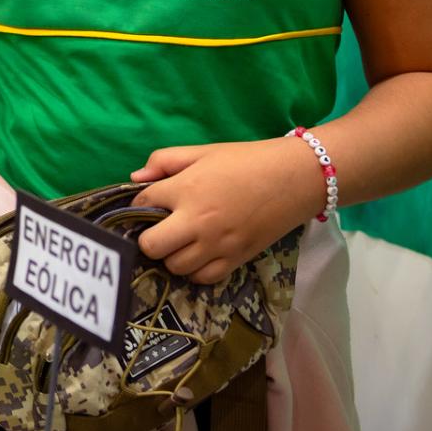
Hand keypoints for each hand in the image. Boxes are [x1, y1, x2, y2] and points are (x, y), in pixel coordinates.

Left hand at [131, 137, 327, 283]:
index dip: (139, 206)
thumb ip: (164, 161)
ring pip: (175, 266)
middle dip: (148, 238)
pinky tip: (199, 256)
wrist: (295, 177)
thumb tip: (136, 178)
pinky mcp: (236, 259)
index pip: (141, 205)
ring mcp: (217, 244)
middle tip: (159, 229)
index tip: (148, 205)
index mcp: (185, 189)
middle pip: (151, 246)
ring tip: (181, 243)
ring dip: (171, 256)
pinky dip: (195, 271)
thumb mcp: (202, 152)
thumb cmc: (246, 160)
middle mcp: (197, 221)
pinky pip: (203, 278)